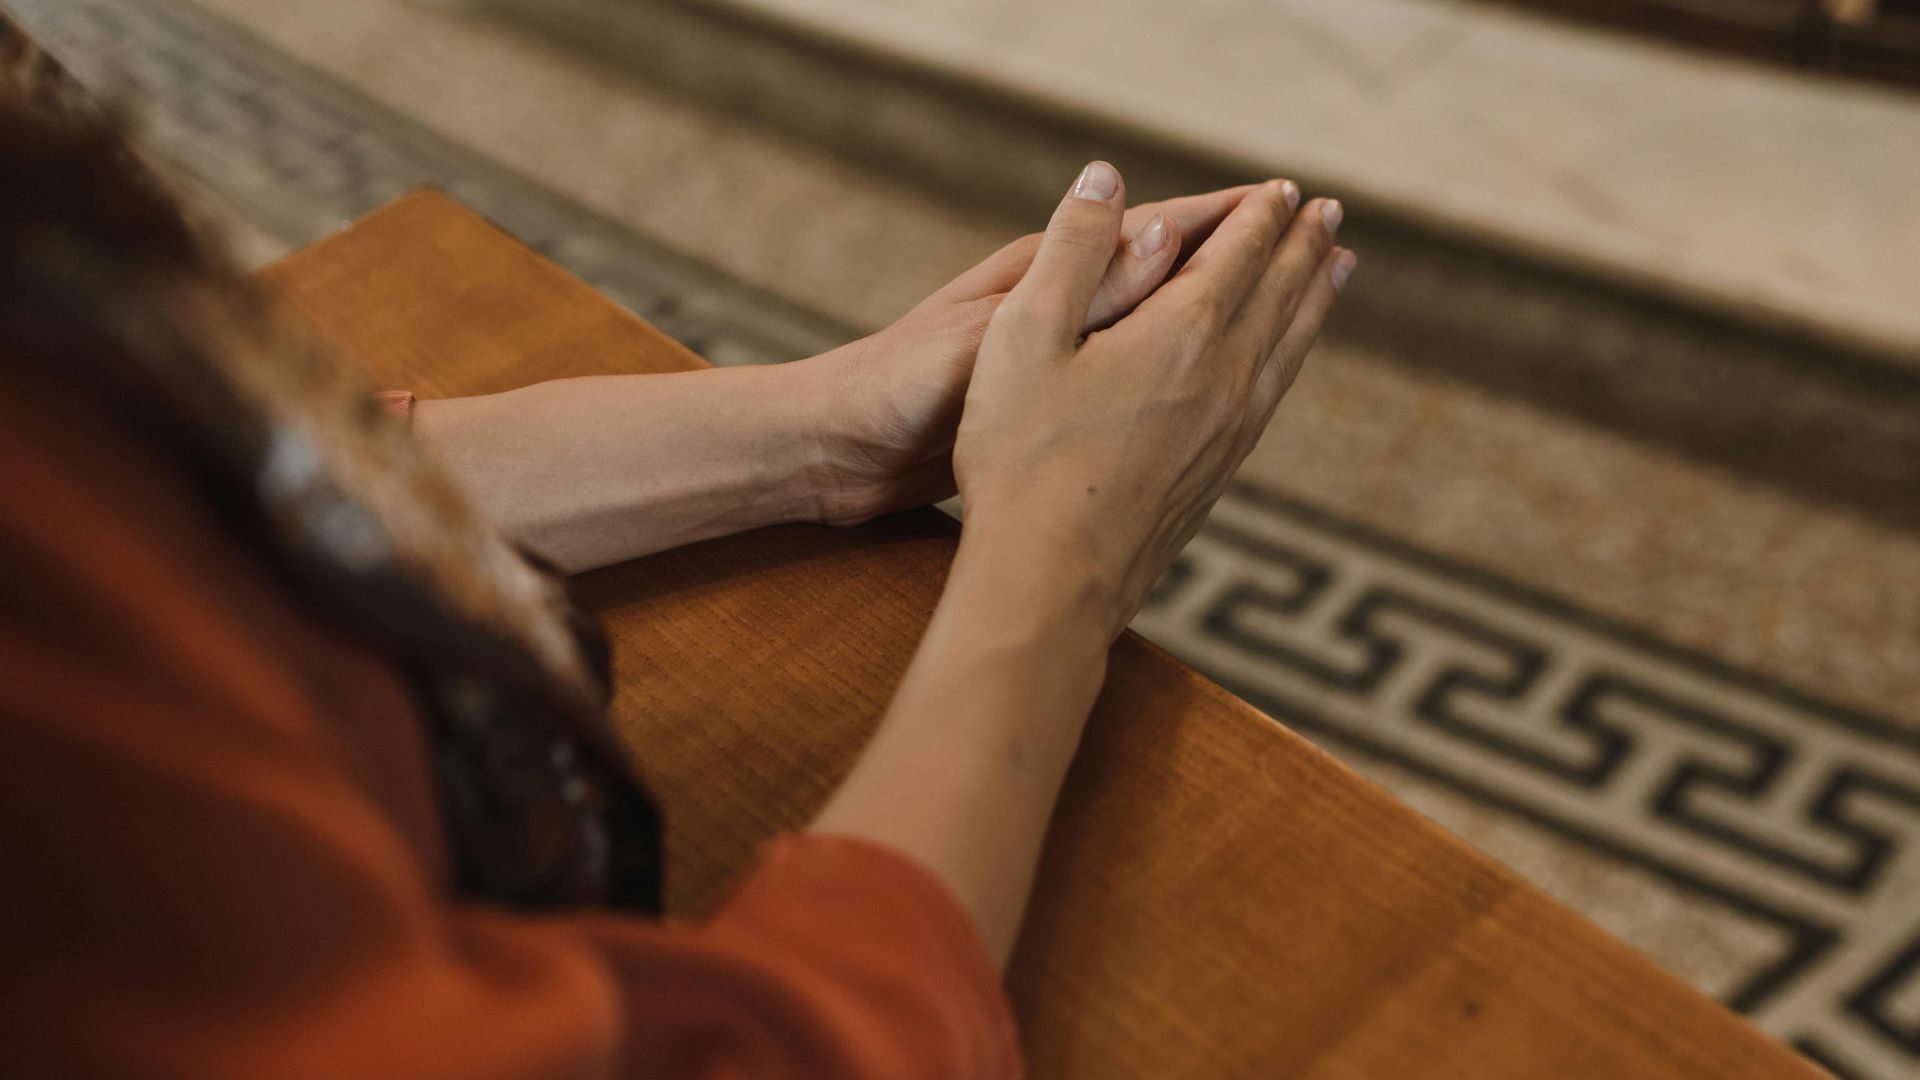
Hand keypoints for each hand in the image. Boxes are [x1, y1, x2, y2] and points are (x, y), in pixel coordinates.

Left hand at [795, 184, 1258, 523]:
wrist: (836, 450)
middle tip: (1309, 242)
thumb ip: (1073, 289)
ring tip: (1274, 307)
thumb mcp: (995, 337)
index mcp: (1043, 280)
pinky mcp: (1040, 405)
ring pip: (1154, 325)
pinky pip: (1128, 376)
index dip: (1222, 221)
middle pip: (1164, 270)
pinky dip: (1173, 369)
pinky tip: (1198, 386)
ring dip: (1212, 312)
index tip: (1290, 205)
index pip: (1152, 233)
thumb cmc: (900, 390)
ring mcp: (1049, 356)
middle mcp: (1052, 308)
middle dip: (1234, 257)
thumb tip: (1160, 222)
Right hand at [954, 162, 1353, 636]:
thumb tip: (1103, 176)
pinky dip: (1292, 358)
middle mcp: (1224, 378)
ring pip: (1289, 348)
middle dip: (1303, 247)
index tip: (1282, 188)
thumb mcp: (1024, 334)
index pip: (1238, 254)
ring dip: (1313, 300)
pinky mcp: (1218, 477)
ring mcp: (1229, 433)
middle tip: (1327, 213)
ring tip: (1335, 270)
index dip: (1259, 215)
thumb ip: (1070, 249)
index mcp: (1181, 333)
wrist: (1050, 580)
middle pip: (1280, 296)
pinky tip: (1283, 363)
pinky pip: (1273, 397)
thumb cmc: (1023, 456)